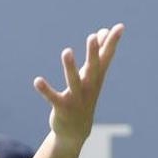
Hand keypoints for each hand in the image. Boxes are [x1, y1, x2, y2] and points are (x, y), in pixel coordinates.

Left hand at [33, 23, 123, 146]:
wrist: (76, 131)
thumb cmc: (84, 96)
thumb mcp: (91, 75)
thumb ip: (97, 54)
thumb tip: (102, 31)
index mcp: (96, 78)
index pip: (106, 58)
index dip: (112, 43)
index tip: (119, 26)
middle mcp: (89, 87)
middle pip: (92, 68)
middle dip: (93, 53)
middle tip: (93, 36)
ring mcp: (76, 98)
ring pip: (73, 81)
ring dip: (70, 67)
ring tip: (67, 51)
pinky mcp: (62, 108)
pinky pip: (53, 98)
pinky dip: (46, 89)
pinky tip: (37, 80)